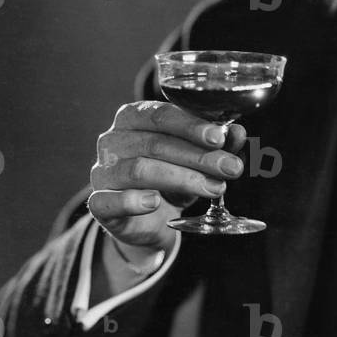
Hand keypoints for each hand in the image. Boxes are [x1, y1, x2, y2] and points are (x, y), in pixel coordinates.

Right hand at [88, 100, 246, 251]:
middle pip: (156, 143)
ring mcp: (103, 171)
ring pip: (140, 169)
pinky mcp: (99, 204)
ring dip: (183, 178)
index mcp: (133, 118)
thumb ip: (217, 145)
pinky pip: (108, 201)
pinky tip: (154, 202)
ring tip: (215, 188)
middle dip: (199, 156)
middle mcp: (113, 140)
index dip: (192, 126)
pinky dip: (132, 200)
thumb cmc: (172, 178)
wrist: (149, 221)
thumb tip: (237, 133)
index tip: (220, 138)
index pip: (161, 114)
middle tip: (231, 169)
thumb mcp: (197, 159)